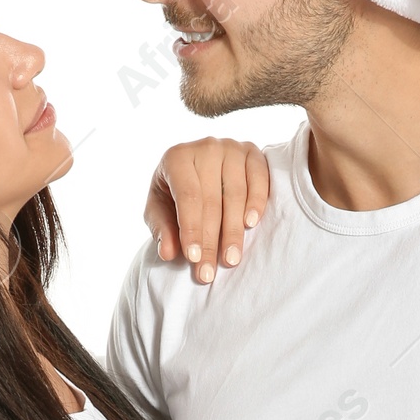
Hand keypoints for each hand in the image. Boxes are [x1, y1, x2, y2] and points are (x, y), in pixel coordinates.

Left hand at [145, 138, 270, 281]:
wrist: (198, 170)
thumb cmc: (174, 193)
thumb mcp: (159, 210)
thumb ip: (161, 229)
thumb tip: (168, 252)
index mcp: (176, 157)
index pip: (188, 197)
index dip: (192, 229)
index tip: (193, 259)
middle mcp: (205, 147)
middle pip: (212, 200)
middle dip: (210, 241)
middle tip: (209, 273)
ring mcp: (232, 147)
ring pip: (236, 194)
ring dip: (234, 231)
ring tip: (230, 260)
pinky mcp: (253, 152)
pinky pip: (260, 178)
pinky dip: (257, 201)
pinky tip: (251, 224)